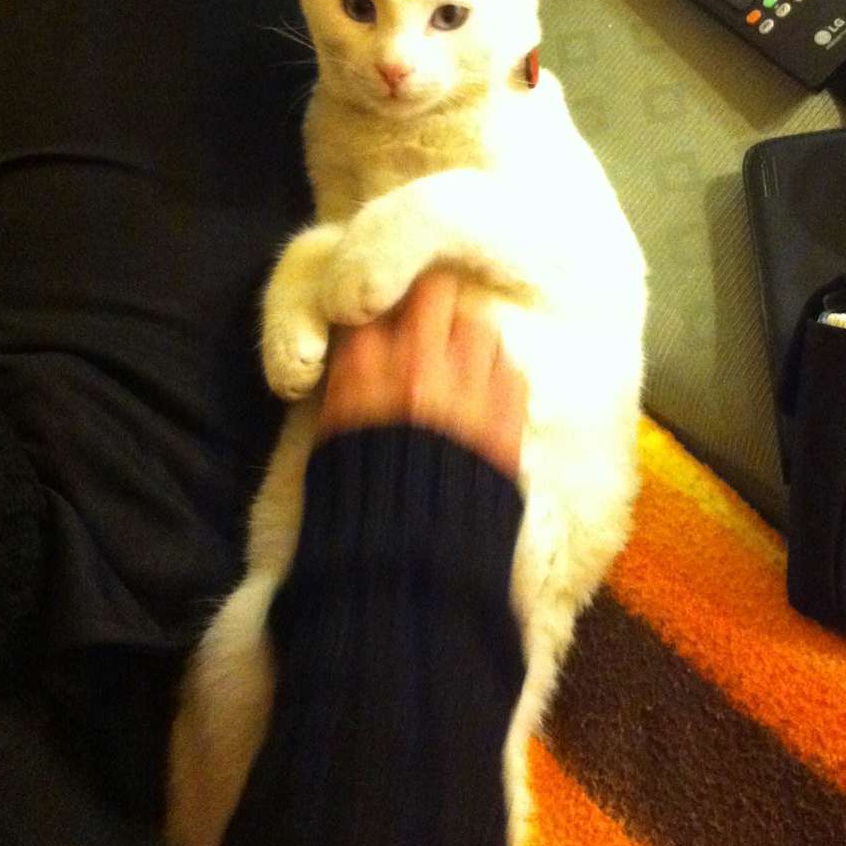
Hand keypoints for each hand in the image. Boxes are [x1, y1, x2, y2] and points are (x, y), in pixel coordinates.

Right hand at [317, 268, 526, 480]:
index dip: (388, 301)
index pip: (380, 299)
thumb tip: (365, 348)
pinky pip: (511, 369)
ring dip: (470, 339)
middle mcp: (419, 360)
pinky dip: (499, 378)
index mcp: (365, 364)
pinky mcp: (507, 410)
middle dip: (434, 302)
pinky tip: (486, 399)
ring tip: (464, 364)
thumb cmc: (359, 495)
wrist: (410, 554)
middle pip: (436, 292)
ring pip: (480, 325)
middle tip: (433, 319)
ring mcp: (469, 382)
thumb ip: (351, 378)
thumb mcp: (334, 430)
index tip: (391, 310)